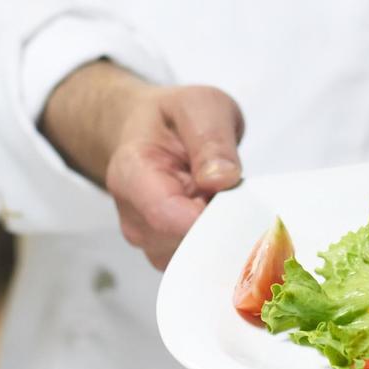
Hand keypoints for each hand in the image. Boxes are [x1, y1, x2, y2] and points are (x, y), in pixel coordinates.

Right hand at [42, 63, 243, 269]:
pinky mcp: (169, 256)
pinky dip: (222, 241)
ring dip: (224, 231)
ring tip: (224, 196)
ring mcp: (151, 244)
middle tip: (236, 189)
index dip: (210, 215)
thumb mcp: (199, 106)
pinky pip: (204, 262)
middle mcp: (134, 219)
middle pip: (187, 243)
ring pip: (200, 257)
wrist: (150, 134)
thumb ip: (210, 138)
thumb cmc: (174, 120)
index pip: (167, 216)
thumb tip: (222, 179)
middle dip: (223, 222)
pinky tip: (221, 213)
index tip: (237, 197)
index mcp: (131, 176)